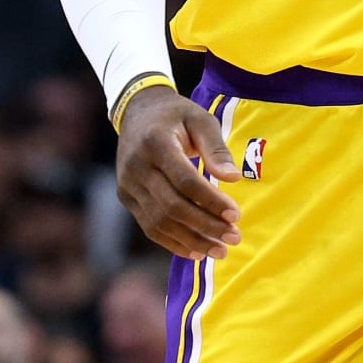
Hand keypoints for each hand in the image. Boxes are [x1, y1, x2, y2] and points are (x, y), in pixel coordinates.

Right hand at [115, 86, 241, 260]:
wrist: (137, 112)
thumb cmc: (177, 116)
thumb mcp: (201, 119)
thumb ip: (216, 148)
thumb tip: (232, 178)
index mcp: (156, 143)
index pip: (185, 181)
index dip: (211, 200)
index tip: (236, 215)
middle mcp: (136, 167)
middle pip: (172, 206)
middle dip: (205, 226)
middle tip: (234, 238)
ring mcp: (127, 185)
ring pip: (159, 222)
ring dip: (191, 240)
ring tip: (220, 250)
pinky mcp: (126, 197)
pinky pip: (149, 226)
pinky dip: (172, 241)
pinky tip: (196, 251)